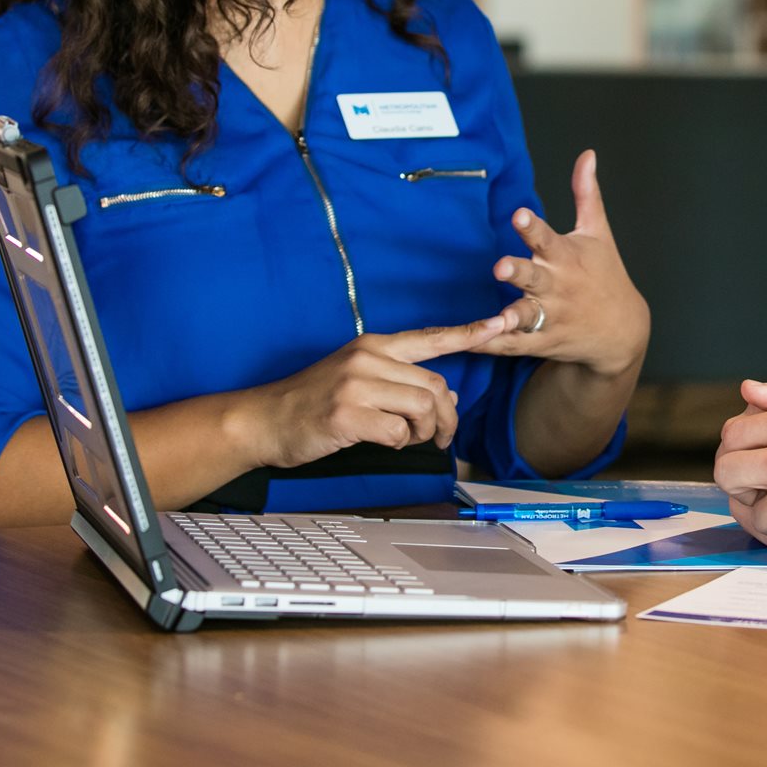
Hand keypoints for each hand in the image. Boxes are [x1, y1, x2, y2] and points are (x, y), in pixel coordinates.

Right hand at [232, 314, 515, 468]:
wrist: (265, 420)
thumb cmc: (313, 402)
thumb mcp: (358, 379)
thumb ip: (401, 381)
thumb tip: (446, 395)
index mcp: (374, 345)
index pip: (431, 338)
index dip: (469, 333)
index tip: (501, 323)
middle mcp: (368, 358)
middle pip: (435, 385)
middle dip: (446, 416)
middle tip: (438, 436)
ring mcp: (357, 385)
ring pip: (422, 407)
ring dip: (424, 432)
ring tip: (411, 439)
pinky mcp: (348, 414)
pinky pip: (398, 432)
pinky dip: (399, 443)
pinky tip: (381, 441)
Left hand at [473, 149, 649, 378]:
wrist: (621, 332)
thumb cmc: (606, 275)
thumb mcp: (599, 233)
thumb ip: (586, 194)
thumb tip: (587, 154)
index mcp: (567, 257)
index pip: (547, 238)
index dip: (531, 227)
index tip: (519, 215)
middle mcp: (557, 286)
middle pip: (532, 277)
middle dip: (518, 273)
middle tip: (501, 267)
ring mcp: (550, 317)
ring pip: (524, 316)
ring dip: (509, 317)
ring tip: (497, 319)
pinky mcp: (541, 341)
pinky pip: (512, 345)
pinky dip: (492, 344)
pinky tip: (470, 343)